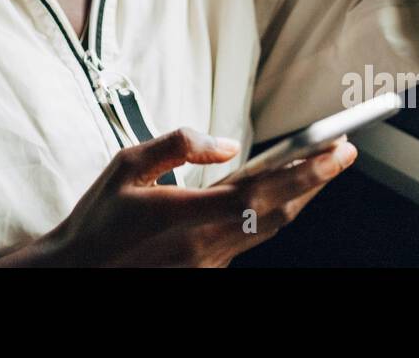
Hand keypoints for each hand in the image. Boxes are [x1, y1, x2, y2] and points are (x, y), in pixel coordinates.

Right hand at [16, 127, 357, 266]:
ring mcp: (210, 264)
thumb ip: (177, 145)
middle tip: (340, 151)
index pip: (263, 192)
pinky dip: (271, 214)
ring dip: (298, 198)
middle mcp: (207, 246)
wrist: (78, 275)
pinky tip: (277, 193)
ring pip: (269, 230)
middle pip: (279, 214)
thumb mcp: (126, 166)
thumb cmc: (99, 221)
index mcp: (188, 216)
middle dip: (316, 182)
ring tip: (320, 167)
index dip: (306, 173)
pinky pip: (249, 239)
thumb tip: (226, 143)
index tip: (335, 150)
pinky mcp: (207, 271)